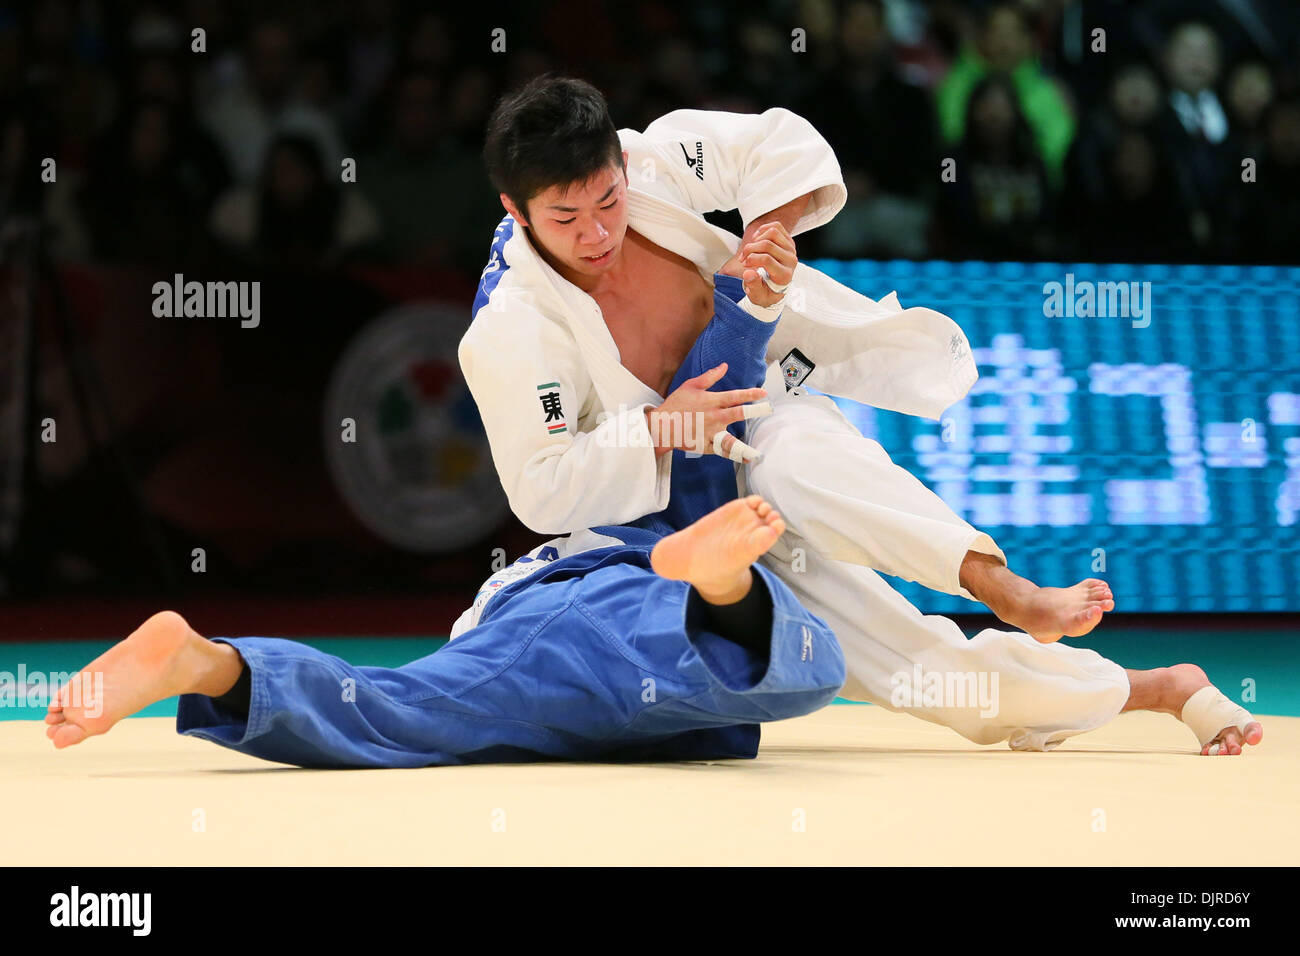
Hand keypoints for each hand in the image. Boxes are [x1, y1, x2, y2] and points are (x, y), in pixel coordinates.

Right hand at [646, 362, 770, 459]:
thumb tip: (725, 366)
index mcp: (711, 401)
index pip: (734, 396)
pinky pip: (721, 451)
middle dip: (754, 411)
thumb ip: (710, 377)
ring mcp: (710, 433)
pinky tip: (745, 459)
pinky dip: (732, 455)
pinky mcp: (705, 446)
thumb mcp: (691, 386)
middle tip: (769, 410)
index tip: (763, 393)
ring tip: (757, 454)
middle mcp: (713, 417)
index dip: (750, 394)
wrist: (661, 426)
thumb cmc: (676, 404)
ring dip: (744, 447)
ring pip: (730, 440)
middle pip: (737, 414)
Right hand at [719, 221, 797, 307]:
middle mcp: (791, 261)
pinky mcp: (788, 241)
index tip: (744, 264)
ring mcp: (791, 249)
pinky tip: (756, 241)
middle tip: (743, 258)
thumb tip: (748, 273)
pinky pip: (776, 226)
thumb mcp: (757, 296)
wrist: (774, 287)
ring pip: (772, 232)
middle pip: (767, 244)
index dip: (751, 259)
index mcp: (784, 276)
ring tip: (750, 249)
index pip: (767, 259)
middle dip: (750, 249)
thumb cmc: (765, 291)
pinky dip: (762, 230)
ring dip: (756, 239)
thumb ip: (753, 286)